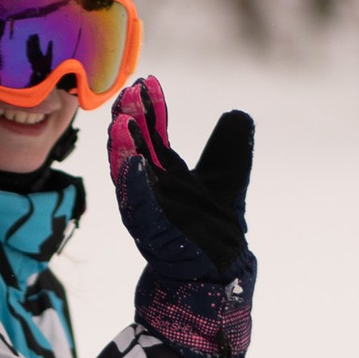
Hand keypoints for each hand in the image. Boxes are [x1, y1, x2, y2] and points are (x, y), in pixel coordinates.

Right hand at [108, 80, 255, 357]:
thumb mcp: (229, 177)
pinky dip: (134, 184)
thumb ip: (231, 146)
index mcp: (166, 174)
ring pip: (128, 174)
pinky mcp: (153, 233)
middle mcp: (151, 189)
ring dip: (122, 148)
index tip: (148, 82)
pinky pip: (139, 206)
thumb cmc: (216, 230)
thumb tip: (238, 114)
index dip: (150, 108)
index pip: (153, 133)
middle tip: (127, 93)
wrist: (218, 275)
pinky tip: (131, 161)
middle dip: (129, 120)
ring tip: (120, 120)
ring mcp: (148, 211)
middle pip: (134, 148)